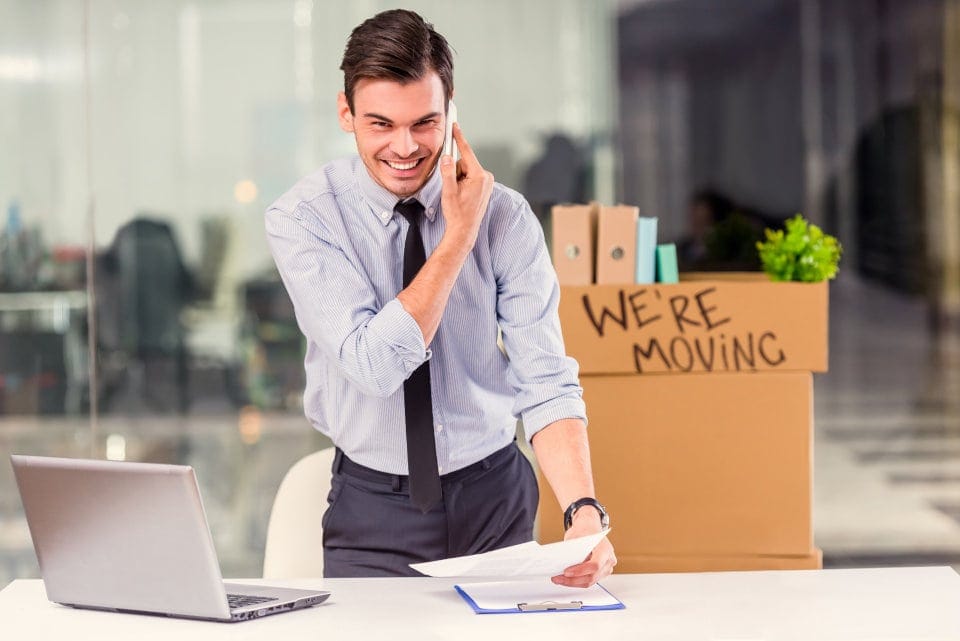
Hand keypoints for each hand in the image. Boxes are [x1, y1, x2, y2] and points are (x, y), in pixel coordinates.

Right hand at [438, 123, 493, 244]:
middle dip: (455, 172)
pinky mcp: (485, 186)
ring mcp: (487, 182)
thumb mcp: (449, 192)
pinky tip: (463, 196)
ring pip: (466, 170)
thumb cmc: (457, 213)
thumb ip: (448, 172)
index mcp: (479, 176)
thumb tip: (448, 157)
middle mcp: (486, 177)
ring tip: (458, 195)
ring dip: (459, 179)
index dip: (459, 138)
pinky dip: (463, 183)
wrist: (464, 230)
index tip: (455, 125)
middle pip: (464, 163)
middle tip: (453, 189)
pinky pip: (470, 177)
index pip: (467, 152)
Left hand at [551, 510, 616, 587]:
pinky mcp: (600, 574)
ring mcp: (606, 568)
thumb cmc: (585, 530)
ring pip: (589, 582)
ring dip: (573, 583)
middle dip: (573, 580)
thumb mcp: (576, 537)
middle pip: (592, 576)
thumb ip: (572, 551)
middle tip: (557, 577)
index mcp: (605, 549)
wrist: (590, 527)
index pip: (595, 565)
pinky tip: (565, 579)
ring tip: (559, 579)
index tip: (566, 572)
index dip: (580, 571)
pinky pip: (588, 581)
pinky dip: (576, 581)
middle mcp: (609, 560)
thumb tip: (561, 565)